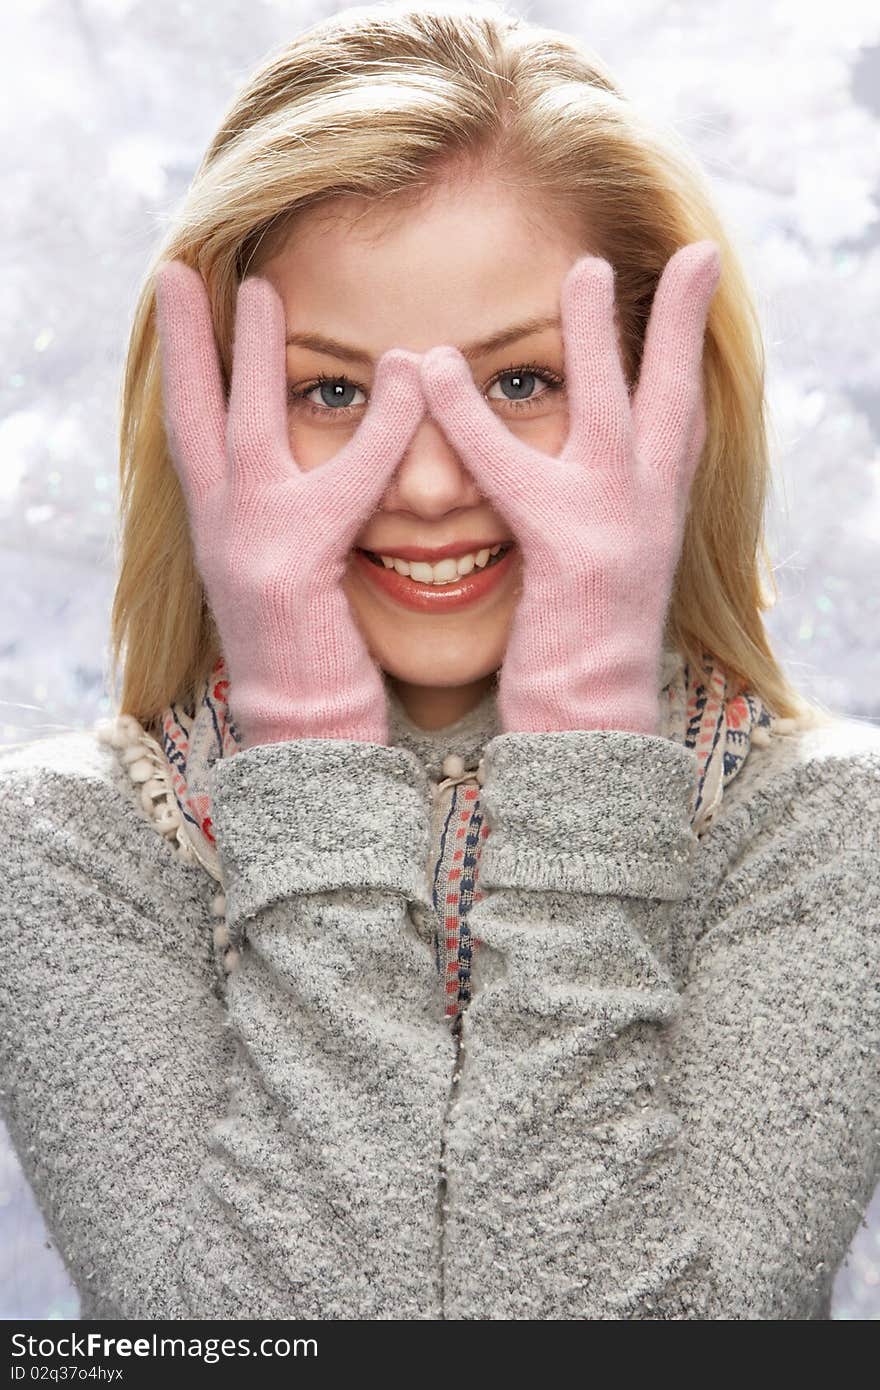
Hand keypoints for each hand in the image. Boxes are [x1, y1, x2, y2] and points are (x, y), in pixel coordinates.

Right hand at [155, 261, 426, 749]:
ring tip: (261, 290)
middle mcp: (223, 534)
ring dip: (254, 361)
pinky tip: (403, 374)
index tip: (182, 305)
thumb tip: (309, 480)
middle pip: (193, 418)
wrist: (312, 736)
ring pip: (246, 435)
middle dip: (185, 341)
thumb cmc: (317, 659)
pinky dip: (376, 434)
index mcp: (226, 532)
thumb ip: (301, 522)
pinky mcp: (292, 573)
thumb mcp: (299, 579)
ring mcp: (249, 551)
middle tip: (183, 265)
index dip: (186, 369)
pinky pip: (340, 488)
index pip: (197, 434)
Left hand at [416, 240, 721, 735]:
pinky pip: (516, 476)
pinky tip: (440, 369)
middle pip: (674, 398)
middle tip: (695, 249)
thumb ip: (594, 516)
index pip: (679, 421)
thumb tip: (590, 478)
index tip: (699, 288)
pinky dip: (475, 424)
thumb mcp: (595, 572)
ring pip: (611, 414)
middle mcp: (647, 515)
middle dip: (678, 322)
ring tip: (585, 268)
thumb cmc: (580, 653)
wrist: (585, 727)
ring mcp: (617, 532)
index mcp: (651, 515)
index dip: (687, 354)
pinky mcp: (571, 557)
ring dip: (597, 339)